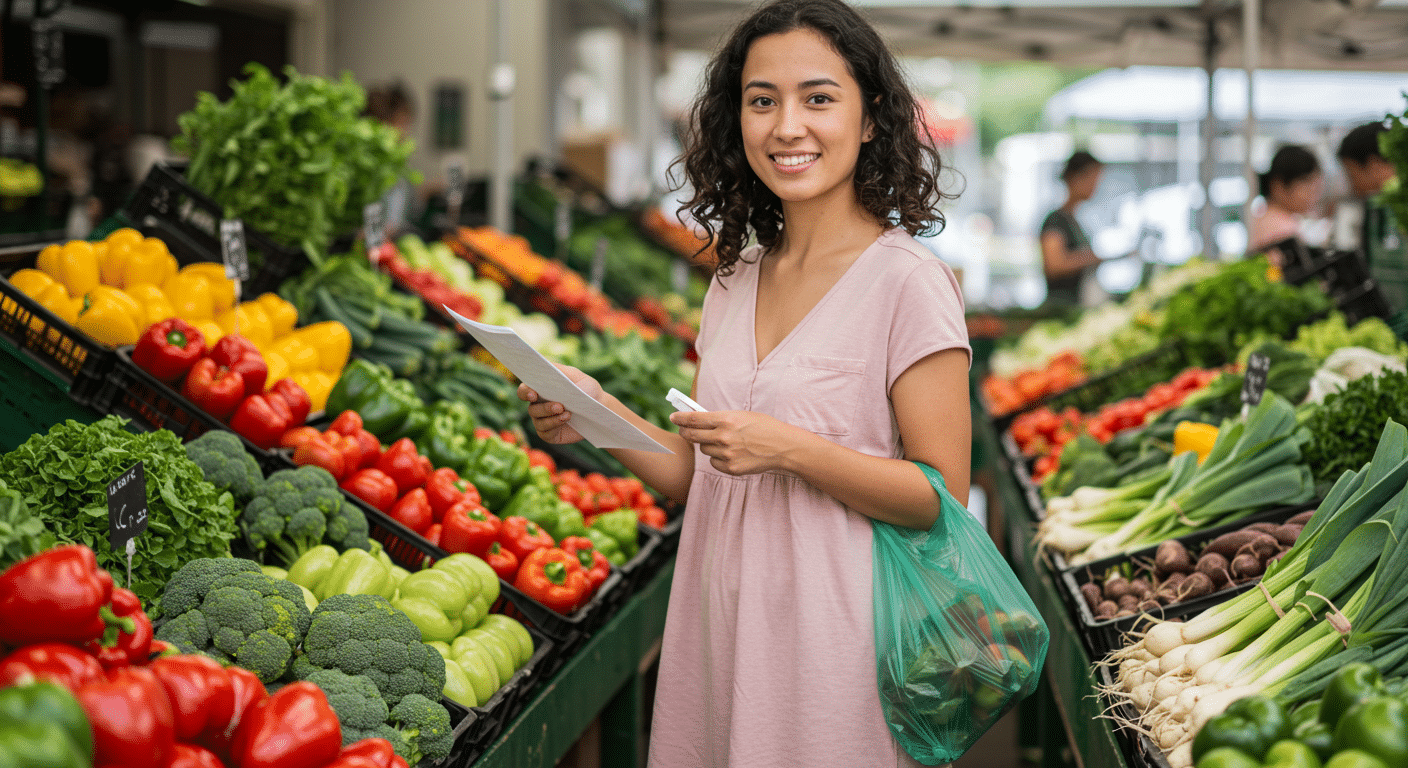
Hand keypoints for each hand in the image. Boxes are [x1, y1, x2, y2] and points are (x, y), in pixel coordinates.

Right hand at [518, 363, 602, 444]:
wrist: (600, 408)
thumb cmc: (586, 389)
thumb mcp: (574, 376)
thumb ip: (558, 370)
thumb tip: (543, 367)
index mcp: (541, 390)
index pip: (524, 390)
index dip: (525, 392)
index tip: (533, 394)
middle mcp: (538, 405)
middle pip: (531, 408)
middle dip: (544, 408)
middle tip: (559, 406)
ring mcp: (543, 420)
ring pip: (538, 421)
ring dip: (551, 417)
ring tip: (567, 413)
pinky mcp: (550, 434)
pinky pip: (545, 432)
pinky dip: (555, 425)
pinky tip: (566, 419)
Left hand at [670, 410, 801, 475]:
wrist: (783, 446)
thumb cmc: (764, 427)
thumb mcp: (742, 415)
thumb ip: (720, 418)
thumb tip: (699, 420)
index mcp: (726, 419)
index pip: (694, 419)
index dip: (680, 418)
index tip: (673, 417)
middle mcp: (723, 437)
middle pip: (692, 436)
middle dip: (686, 432)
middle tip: (684, 430)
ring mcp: (726, 454)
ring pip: (704, 450)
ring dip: (707, 445)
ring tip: (723, 442)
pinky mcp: (731, 468)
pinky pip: (714, 463)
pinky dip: (718, 458)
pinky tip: (731, 454)